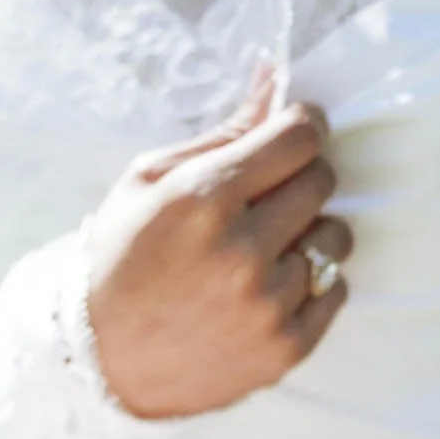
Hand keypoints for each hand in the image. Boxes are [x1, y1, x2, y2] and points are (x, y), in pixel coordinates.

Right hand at [85, 86, 352, 419]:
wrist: (103, 361)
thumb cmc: (121, 262)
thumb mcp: (149, 181)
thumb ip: (220, 133)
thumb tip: (272, 78)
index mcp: (204, 198)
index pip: (298, 137)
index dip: (304, 126)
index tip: (295, 135)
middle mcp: (242, 252)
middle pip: (322, 182)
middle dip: (302, 178)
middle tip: (271, 196)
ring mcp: (267, 305)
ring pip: (335, 239)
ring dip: (310, 235)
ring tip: (269, 250)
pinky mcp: (285, 348)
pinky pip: (336, 290)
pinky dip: (315, 284)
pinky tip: (274, 287)